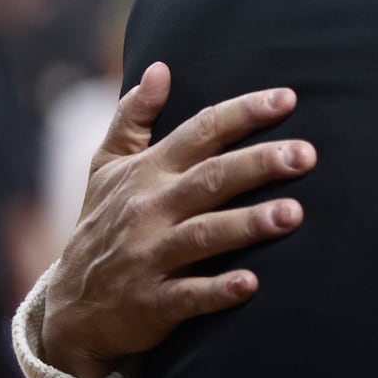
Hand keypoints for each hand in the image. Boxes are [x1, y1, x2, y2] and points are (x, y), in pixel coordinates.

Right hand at [42, 63, 315, 377]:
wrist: (71, 310)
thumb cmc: (104, 225)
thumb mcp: (106, 167)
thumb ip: (132, 116)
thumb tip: (159, 67)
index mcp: (147, 171)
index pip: (199, 132)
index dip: (243, 113)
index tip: (288, 99)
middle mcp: (149, 208)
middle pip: (210, 178)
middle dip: (259, 164)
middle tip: (307, 155)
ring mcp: (149, 256)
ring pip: (204, 234)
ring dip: (248, 223)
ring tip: (294, 214)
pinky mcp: (152, 302)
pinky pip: (188, 295)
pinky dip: (218, 291)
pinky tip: (252, 284)